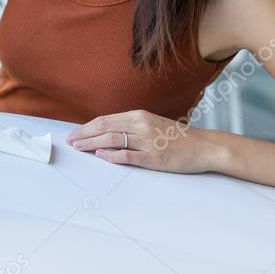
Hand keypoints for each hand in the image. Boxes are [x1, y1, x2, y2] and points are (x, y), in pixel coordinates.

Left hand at [65, 109, 221, 173]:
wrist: (204, 146)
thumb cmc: (177, 137)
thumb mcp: (152, 124)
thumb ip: (131, 126)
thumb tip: (107, 132)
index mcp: (139, 116)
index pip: (105, 120)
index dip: (87, 127)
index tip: (74, 133)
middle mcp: (141, 125)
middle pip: (105, 128)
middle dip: (84, 135)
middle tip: (70, 141)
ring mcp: (147, 141)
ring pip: (113, 140)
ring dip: (92, 144)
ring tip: (78, 148)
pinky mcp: (154, 158)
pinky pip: (129, 155)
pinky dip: (113, 156)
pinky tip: (100, 157)